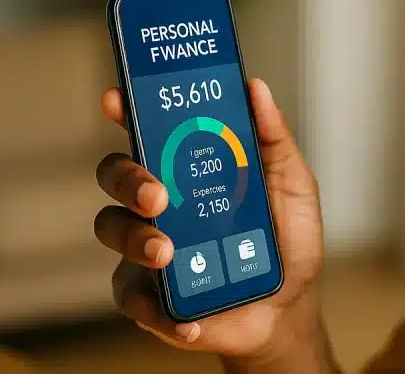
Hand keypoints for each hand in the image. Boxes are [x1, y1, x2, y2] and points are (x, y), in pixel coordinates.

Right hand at [93, 78, 328, 366]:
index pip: (147, 131)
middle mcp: (159, 202)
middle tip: (158, 194)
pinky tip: (188, 316)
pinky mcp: (148, 296)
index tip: (116, 99)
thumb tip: (256, 88)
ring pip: (112, 228)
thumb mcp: (292, 184)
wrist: (289, 307)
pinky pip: (133, 299)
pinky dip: (157, 308)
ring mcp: (146, 247)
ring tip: (168, 254)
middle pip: (116, 174)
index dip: (124, 110)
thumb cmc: (285, 239)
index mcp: (188, 167)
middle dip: (128, 178)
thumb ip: (274, 138)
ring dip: (135, 238)